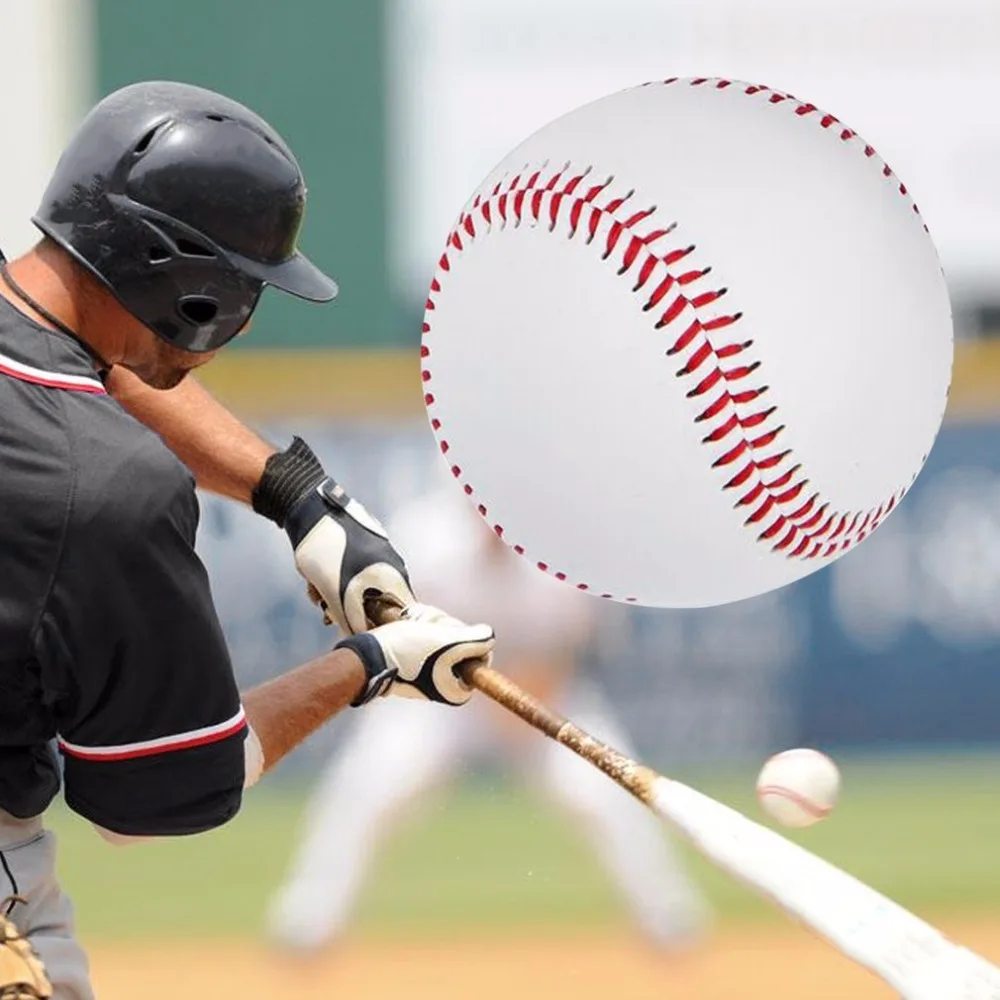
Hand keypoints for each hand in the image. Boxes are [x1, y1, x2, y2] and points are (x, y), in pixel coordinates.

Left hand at [252, 437, 415, 632]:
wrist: (310, 508)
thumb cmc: (327, 550)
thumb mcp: (335, 592)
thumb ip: (350, 619)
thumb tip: (357, 638)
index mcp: (393, 575)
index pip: (402, 613)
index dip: (383, 627)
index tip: (363, 633)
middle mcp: (391, 564)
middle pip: (378, 602)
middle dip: (351, 610)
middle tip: (328, 612)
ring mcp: (377, 553)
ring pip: (360, 587)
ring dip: (338, 595)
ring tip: (316, 591)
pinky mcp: (363, 545)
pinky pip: (352, 572)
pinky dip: (335, 578)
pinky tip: (314, 577)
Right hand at [336, 604, 494, 705]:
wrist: (366, 655)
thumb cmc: (405, 652)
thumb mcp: (447, 643)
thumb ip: (476, 641)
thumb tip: (489, 636)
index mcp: (457, 689)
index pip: (480, 654)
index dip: (468, 637)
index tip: (448, 636)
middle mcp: (445, 682)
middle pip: (461, 640)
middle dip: (444, 627)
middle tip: (425, 632)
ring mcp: (430, 669)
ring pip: (443, 632)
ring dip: (430, 623)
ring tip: (412, 628)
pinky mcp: (416, 656)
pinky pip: (428, 632)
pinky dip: (420, 624)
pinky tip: (406, 626)